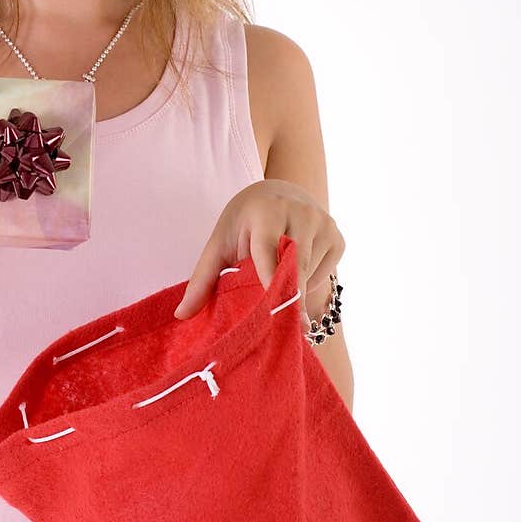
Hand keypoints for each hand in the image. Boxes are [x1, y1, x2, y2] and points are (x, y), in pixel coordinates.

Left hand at [172, 180, 344, 332]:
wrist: (277, 193)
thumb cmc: (243, 223)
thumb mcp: (219, 244)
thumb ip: (202, 280)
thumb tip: (182, 315)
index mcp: (266, 211)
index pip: (269, 252)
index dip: (273, 284)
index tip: (277, 313)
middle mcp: (300, 213)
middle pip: (296, 269)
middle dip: (287, 298)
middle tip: (281, 328)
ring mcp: (324, 224)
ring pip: (311, 276)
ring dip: (294, 288)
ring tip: (277, 276)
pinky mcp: (338, 238)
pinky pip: (325, 275)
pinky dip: (309, 282)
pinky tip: (295, 267)